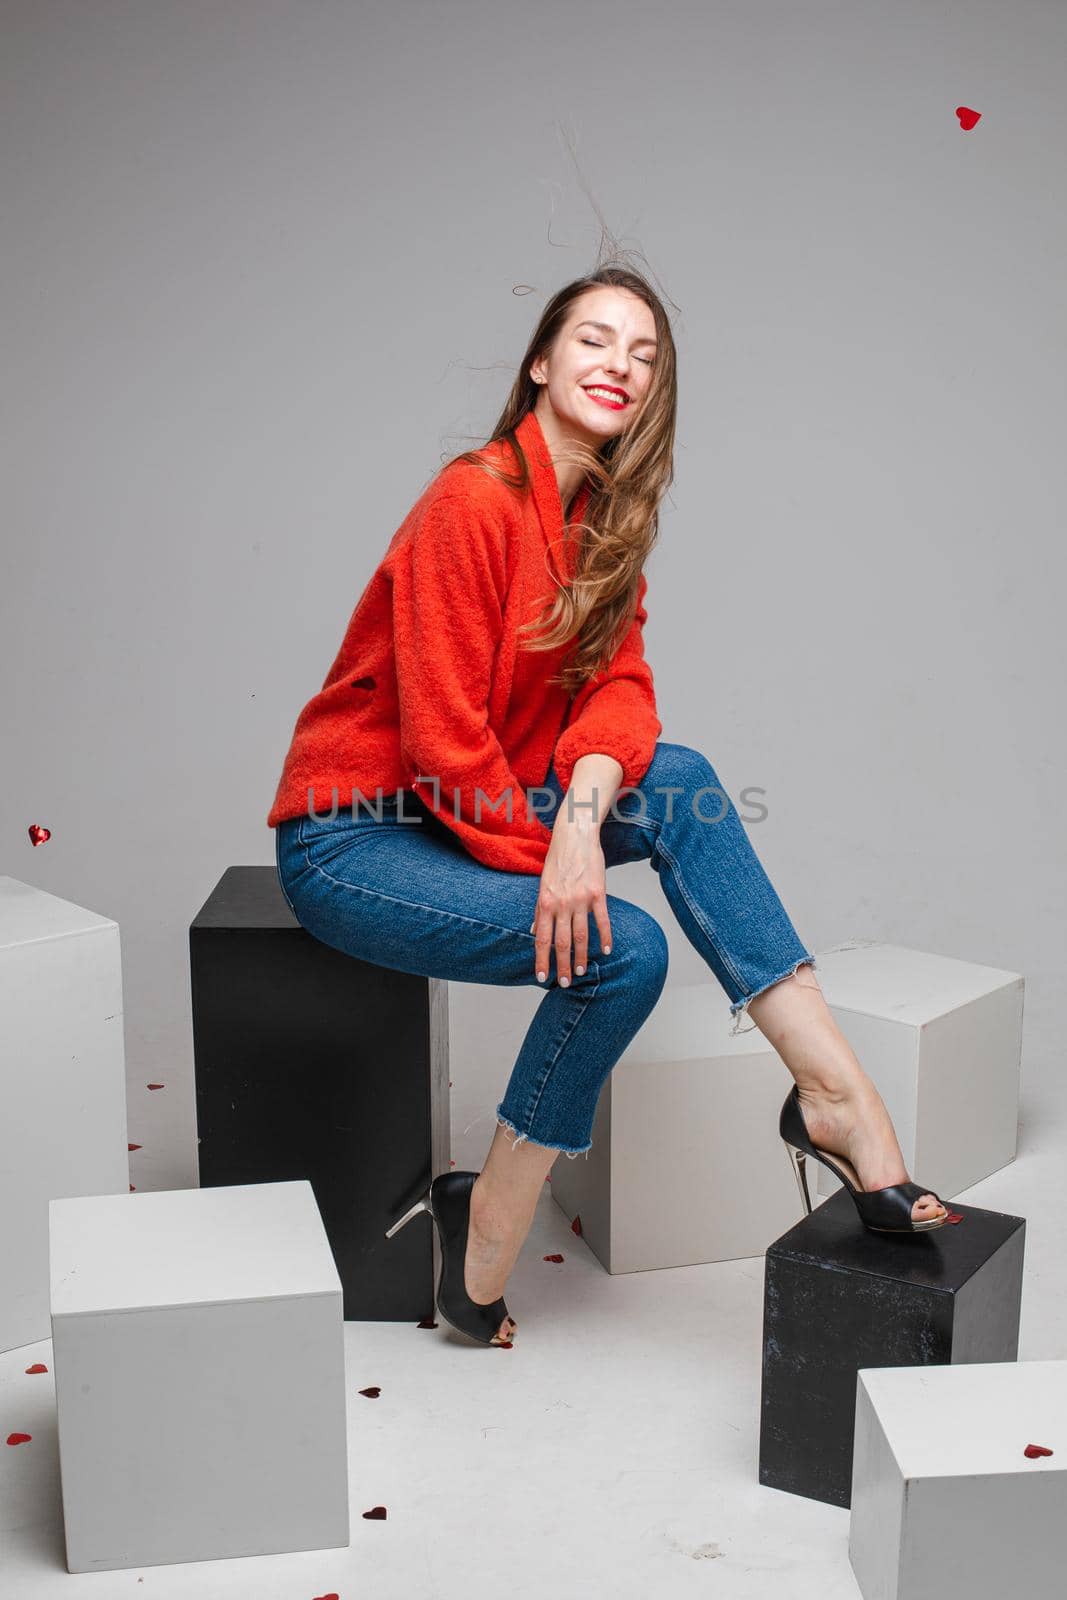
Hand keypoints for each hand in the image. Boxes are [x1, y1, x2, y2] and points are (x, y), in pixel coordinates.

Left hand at [528, 816, 612, 985]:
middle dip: (562, 965)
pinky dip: (605, 937)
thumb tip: (535, 932)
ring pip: (581, 935)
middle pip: (562, 942)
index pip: (542, 939)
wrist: (575, 836)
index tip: (542, 977)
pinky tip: (606, 951)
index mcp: (545, 902)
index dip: (542, 959)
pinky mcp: (598, 893)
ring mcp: (580, 899)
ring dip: (581, 957)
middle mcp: (561, 903)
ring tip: (580, 972)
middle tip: (564, 983)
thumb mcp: (542, 884)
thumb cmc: (558, 860)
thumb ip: (539, 911)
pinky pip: (602, 920)